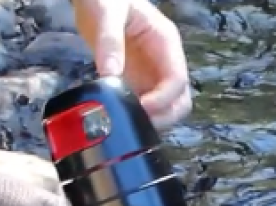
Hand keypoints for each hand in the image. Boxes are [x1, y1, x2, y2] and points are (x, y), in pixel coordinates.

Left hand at [73, 0, 192, 127]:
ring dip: (152, 120)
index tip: (140, 108)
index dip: (163, 99)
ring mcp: (152, 75)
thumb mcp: (107, 13)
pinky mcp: (137, 83)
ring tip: (127, 121)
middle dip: (164, 117)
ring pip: (166, 108)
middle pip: (180, 101)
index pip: (177, 80)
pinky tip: (119, 117)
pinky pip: (145, 107)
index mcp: (166, 43)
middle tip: (137, 123)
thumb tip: (110, 76)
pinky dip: (137, 117)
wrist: (96, 0)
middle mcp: (165, 62)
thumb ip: (109, 42)